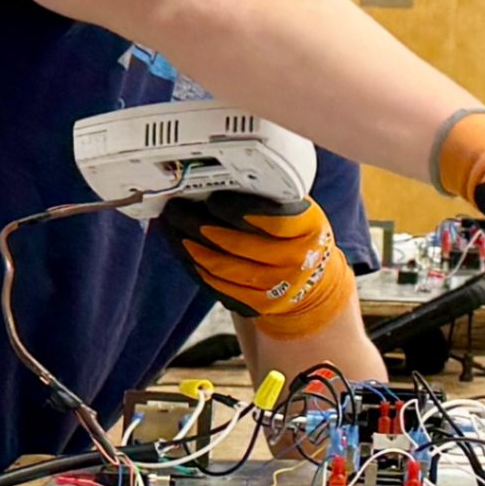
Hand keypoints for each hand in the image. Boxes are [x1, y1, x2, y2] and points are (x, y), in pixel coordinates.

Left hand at [158, 190, 346, 327]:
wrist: (313, 282)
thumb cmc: (297, 235)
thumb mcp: (297, 209)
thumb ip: (269, 196)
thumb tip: (219, 180)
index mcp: (309, 229)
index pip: (272, 220)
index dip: (238, 209)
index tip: (213, 198)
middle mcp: (296, 261)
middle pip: (238, 244)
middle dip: (198, 224)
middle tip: (176, 207)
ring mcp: (276, 288)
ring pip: (221, 267)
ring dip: (188, 246)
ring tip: (171, 226)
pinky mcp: (256, 305)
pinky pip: (217, 286)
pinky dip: (194, 266)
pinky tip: (182, 250)